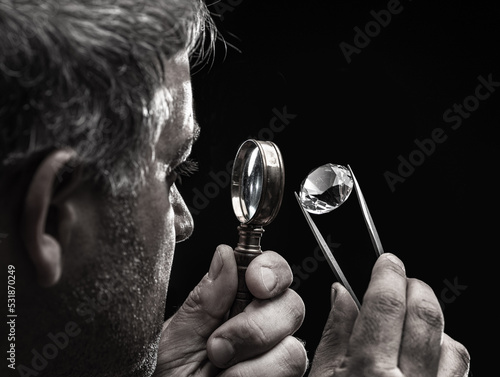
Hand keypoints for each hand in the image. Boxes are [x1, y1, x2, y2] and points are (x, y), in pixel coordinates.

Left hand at [153, 244, 306, 375]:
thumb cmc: (168, 374)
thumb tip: (225, 254)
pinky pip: (288, 376)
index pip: (273, 271)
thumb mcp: (179, 334)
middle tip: (217, 344)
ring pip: (293, 349)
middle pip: (292, 306)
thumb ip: (205, 298)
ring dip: (252, 363)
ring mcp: (273, 358)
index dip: (271, 270)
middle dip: (255, 327)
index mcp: (238, 302)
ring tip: (218, 369)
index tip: (255, 281)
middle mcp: (263, 327)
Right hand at [309, 253, 469, 376]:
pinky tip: (422, 352)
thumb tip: (342, 293)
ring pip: (451, 343)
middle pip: (425, 315)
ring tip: (408, 324)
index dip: (388, 274)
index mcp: (368, 372)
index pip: (387, 304)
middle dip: (414, 287)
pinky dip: (444, 350)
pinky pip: (459, 370)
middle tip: (399, 284)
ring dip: (431, 323)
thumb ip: (335, 334)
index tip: (387, 262)